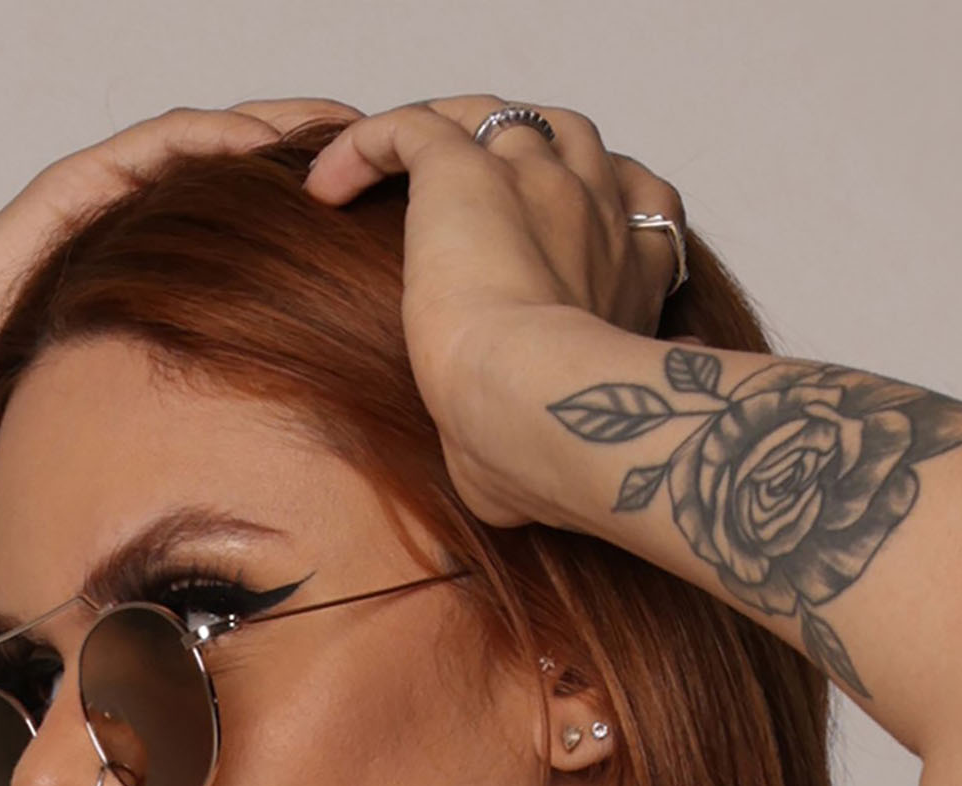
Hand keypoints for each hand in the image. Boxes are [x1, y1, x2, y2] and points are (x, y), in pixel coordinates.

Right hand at [0, 98, 362, 461]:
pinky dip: (198, 140)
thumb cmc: (23, 434)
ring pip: (199, 149)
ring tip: (337, 125)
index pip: (254, 230)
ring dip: (268, 129)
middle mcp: (135, 234)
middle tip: (389, 143)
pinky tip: (252, 138)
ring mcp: (96, 209)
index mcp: (160, 284)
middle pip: (240, 176)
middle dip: (313, 153)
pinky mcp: (61, 201)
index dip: (320, 213)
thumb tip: (292, 507)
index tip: (392, 212)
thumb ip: (203, 435)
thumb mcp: (144, 439)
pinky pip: (141, 156)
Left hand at [301, 97, 689, 527]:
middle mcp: (594, 208)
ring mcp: (536, 177)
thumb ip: (534, 451)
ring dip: (444, 133)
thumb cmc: (551, 450)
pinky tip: (329, 184)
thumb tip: (508, 492)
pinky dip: (368, 144)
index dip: (594, 206)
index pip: (632, 202)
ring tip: (396, 171)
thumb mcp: (555, 453)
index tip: (549, 238)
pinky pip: (411, 128)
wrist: (537, 411)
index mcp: (632, 271)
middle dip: (520, 150)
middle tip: (465, 187)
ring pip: (490, 117)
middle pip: (564, 138)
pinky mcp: (465, 172)